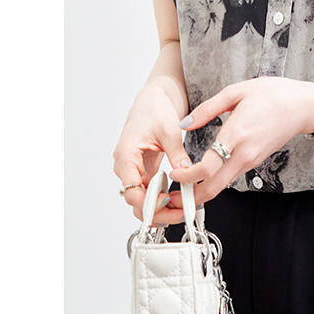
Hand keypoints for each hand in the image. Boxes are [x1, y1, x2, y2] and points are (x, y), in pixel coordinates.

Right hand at [112, 85, 191, 224]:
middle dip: (158, 212)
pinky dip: (163, 200)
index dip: (149, 202)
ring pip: (143, 201)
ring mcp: (135, 171)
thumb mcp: (169, 131)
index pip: (131, 191)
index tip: (168, 203)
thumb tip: (186, 173)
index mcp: (126, 156)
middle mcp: (126, 167)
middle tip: (181, 213)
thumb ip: (177, 154)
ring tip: (183, 210)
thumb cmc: (154, 109)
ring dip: (161, 209)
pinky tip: (179, 201)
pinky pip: (151, 193)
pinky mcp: (145, 172)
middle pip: (136, 201)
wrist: (153, 100)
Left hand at [165, 77, 313, 204]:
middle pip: (213, 187)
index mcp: (236, 134)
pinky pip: (230, 177)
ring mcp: (251, 160)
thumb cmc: (275, 95)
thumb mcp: (236, 91)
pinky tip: (203, 175)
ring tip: (183, 188)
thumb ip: (207, 109)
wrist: (303, 107)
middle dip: (191, 197)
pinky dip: (214, 181)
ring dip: (201, 191)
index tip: (173, 174)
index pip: (207, 167)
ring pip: (222, 186)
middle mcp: (244, 153)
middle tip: (173, 198)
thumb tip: (185, 123)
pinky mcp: (254, 162)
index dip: (186, 176)